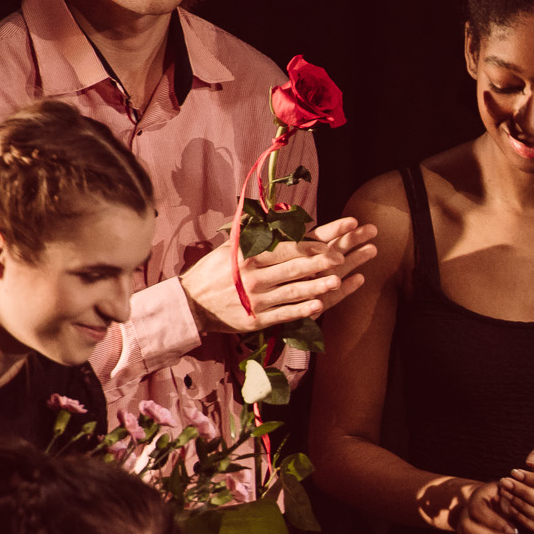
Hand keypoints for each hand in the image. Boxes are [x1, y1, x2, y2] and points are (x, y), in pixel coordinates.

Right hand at [182, 217, 380, 334]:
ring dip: (317, 286)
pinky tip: (319, 306)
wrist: (190, 304)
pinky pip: (284, 313)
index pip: (286, 248)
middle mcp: (252, 277)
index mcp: (247, 256)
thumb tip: (272, 213)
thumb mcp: (228, 248)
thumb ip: (252, 235)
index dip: (311, 244)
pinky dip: (302, 310)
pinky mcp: (256, 319)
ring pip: (292, 291)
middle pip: (293, 268)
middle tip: (342, 258)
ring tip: (338, 281)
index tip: (332, 241)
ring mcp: (255, 299)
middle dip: (320, 262)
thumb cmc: (213, 271)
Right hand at [447, 480, 523, 533]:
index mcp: (475, 499)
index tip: (515, 531)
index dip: (495, 522)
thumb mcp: (507, 491)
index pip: (477, 510)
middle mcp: (464, 516)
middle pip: (469, 530)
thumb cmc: (503, 497)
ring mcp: (464, 532)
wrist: (489, 504)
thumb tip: (509, 510)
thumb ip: (509, 497)